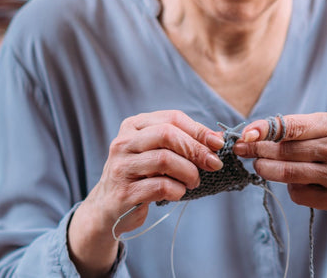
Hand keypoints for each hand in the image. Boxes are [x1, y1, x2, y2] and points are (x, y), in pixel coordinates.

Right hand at [67, 110, 224, 276]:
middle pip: (167, 134)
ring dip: (189, 172)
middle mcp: (124, 143)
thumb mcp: (156, 152)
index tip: (218, 144)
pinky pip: (160, 186)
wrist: (108, 207)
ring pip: (164, 159)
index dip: (199, 130)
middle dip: (196, 150)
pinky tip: (178, 193)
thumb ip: (181, 142)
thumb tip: (216, 140)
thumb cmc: (140, 175)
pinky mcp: (124, 192)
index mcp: (133, 126)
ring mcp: (122, 167)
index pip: (172, 118)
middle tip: (213, 164)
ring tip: (194, 181)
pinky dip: (177, 190)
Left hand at [233, 112, 326, 245]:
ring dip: (267, 171)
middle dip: (257, 151)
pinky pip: (299, 194)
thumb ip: (296, 129)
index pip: (290, 126)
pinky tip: (295, 183)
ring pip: (288, 175)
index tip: (245, 134)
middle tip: (242, 151)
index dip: (263, 130)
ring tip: (260, 166)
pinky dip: (291, 189)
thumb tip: (255, 134)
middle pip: (284, 152)